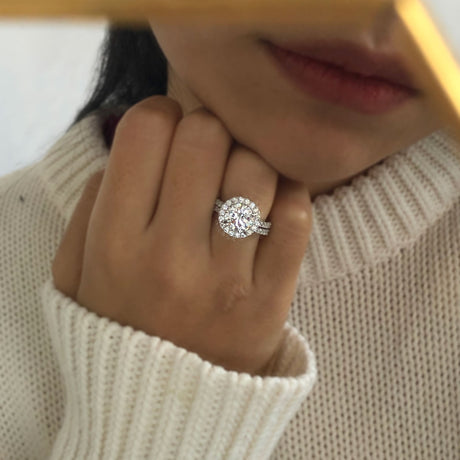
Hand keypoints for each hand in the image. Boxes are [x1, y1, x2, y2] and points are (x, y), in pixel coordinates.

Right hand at [51, 95, 312, 375]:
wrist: (166, 405)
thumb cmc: (122, 325)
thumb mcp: (78, 272)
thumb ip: (91, 204)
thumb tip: (129, 150)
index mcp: (113, 242)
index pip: (145, 128)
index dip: (162, 116)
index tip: (170, 137)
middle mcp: (166, 258)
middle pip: (205, 134)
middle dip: (209, 133)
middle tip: (208, 161)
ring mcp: (223, 282)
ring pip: (256, 169)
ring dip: (251, 165)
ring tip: (239, 189)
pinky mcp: (268, 303)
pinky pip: (296, 216)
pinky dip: (290, 197)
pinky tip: (272, 207)